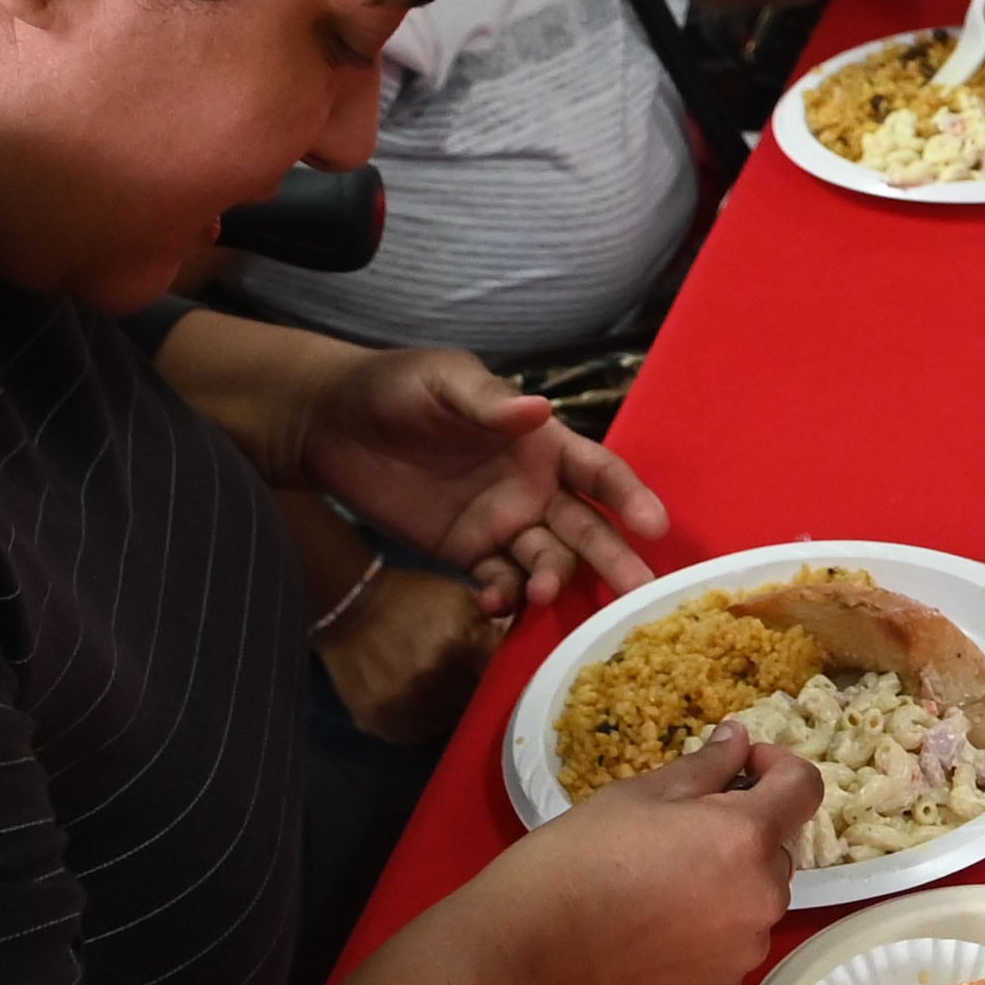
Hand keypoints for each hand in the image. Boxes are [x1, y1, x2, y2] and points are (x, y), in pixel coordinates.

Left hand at [302, 346, 668, 616]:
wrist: (332, 426)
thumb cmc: (397, 387)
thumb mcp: (443, 380)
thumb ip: (488, 402)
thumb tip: (538, 409)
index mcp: (542, 443)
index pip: (599, 472)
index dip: (629, 496)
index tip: (653, 525)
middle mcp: (535, 488)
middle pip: (587, 527)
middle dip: (614, 557)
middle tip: (638, 591)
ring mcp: (503, 524)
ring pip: (548, 561)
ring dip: (553, 580)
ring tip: (541, 594)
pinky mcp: (467, 553)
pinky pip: (499, 581)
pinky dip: (503, 597)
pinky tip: (493, 603)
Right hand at [315, 566, 505, 745]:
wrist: (350, 604)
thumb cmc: (412, 597)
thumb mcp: (461, 600)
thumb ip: (494, 628)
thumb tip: (526, 652)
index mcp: (458, 643)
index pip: (500, 676)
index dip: (506, 677)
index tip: (508, 676)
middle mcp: (432, 678)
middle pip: (475, 702)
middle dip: (479, 694)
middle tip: (474, 684)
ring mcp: (403, 704)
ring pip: (447, 722)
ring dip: (452, 710)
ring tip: (446, 692)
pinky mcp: (379, 721)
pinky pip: (417, 733)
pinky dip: (424, 721)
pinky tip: (423, 702)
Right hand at [453, 725, 825, 984]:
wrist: (522, 960)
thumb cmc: (573, 861)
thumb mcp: (637, 795)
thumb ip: (705, 766)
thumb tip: (739, 739)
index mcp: (745, 839)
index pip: (805, 788)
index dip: (778, 767)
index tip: (742, 766)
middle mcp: (761, 898)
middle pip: (779, 848)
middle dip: (745, 829)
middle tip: (683, 826)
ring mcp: (743, 952)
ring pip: (756, 899)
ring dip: (730, 881)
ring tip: (664, 879)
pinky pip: (732, 944)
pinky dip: (710, 929)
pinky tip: (657, 924)